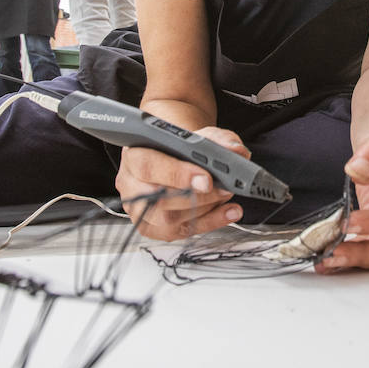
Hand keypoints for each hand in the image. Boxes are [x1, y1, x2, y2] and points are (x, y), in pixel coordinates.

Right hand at [114, 127, 246, 239]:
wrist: (175, 158)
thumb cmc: (181, 148)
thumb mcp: (199, 135)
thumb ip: (218, 139)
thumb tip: (236, 151)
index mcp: (134, 155)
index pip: (149, 166)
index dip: (177, 174)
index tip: (206, 178)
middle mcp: (132, 184)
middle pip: (158, 198)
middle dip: (197, 197)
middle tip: (224, 189)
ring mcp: (140, 210)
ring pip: (168, 220)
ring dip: (204, 209)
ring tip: (226, 195)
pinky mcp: (153, 228)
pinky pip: (180, 232)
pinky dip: (209, 222)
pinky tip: (227, 212)